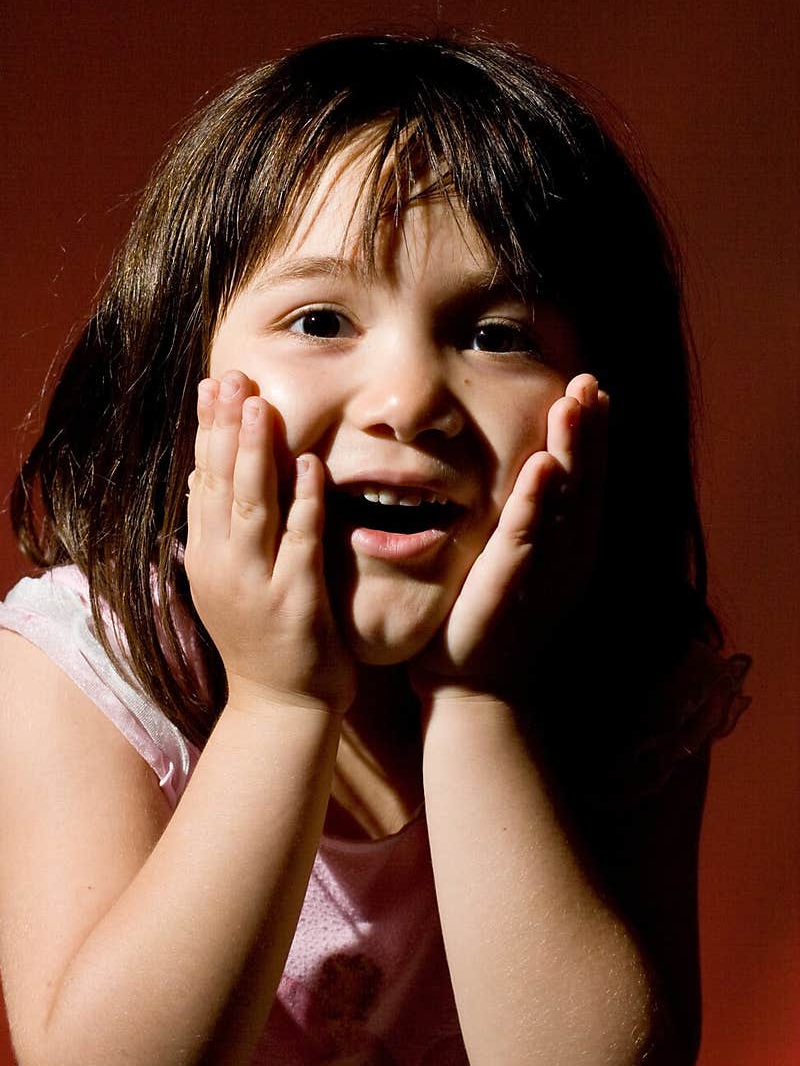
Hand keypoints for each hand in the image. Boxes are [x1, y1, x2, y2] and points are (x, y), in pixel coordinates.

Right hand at [185, 370, 355, 714]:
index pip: (201, 480)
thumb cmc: (260, 641)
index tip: (213, 385)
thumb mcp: (225, 583)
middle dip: (225, 427)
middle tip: (232, 377)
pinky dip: (301, 502)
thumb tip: (199, 477)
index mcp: (207, 558)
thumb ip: (218, 531)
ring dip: (254, 454)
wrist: (280, 708)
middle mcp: (223, 566)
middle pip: (219, 484)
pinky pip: (298, 542)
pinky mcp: (294, 601)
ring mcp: (256, 584)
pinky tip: (308, 465)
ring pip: (252, 506)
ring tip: (260, 406)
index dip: (207, 431)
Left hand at [408, 374, 607, 699]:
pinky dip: (536, 499)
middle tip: (588, 380)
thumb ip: (522, 518)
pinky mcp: (512, 581)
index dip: (592, 434)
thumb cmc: (486, 616)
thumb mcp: (512, 558)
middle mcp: (568, 555)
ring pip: (564, 500)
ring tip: (572, 404)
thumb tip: (525, 472)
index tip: (592, 388)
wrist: (472, 685)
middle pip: (586, 481)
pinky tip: (543, 466)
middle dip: (588, 429)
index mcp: (570, 546)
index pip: (586, 479)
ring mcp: (544, 569)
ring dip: (570, 450)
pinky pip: (526, 533)